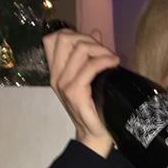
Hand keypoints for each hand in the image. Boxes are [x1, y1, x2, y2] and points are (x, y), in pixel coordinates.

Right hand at [42, 28, 119, 156]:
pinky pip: (89, 66)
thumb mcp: (89, 78)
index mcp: (55, 72)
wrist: (94, 135)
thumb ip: (89, 55)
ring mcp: (63, 84)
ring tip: (112, 58)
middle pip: (66, 38)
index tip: (93, 45)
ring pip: (79, 49)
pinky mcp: (74, 92)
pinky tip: (114, 63)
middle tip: (106, 52)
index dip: (74, 34)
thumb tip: (95, 31)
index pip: (54, 39)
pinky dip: (104, 60)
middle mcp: (56, 76)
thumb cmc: (93, 108)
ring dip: (100, 49)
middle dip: (89, 39)